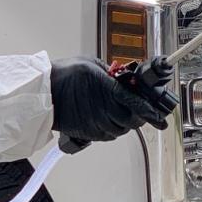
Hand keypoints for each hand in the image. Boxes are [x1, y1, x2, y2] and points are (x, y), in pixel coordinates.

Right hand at [51, 57, 171, 145]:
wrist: (41, 93)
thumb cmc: (63, 75)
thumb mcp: (91, 65)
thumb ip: (111, 73)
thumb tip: (125, 80)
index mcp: (108, 89)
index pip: (137, 103)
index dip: (151, 111)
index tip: (159, 116)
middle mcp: (104, 108)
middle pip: (132, 120)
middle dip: (140, 117)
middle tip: (141, 112)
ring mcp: (96, 123)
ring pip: (122, 130)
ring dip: (126, 124)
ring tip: (122, 114)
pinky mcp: (88, 133)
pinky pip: (109, 136)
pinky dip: (113, 130)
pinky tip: (109, 120)